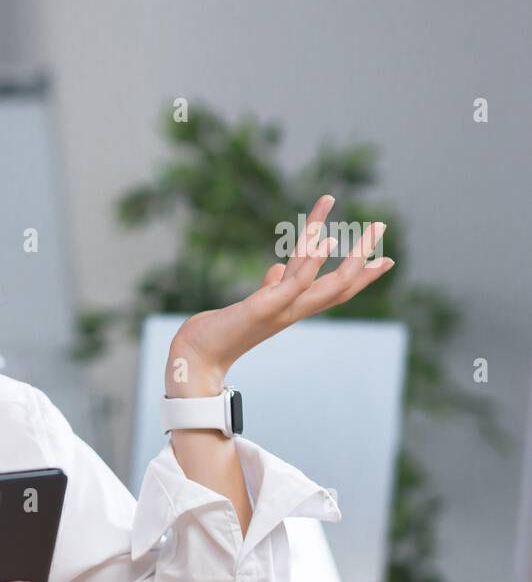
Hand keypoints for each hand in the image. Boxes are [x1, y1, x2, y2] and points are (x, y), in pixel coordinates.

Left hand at [165, 194, 394, 396]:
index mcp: (291, 309)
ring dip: (352, 255)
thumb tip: (280, 268)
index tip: (385, 259)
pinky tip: (325, 240)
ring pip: (329, 283)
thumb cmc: (220, 331)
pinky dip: (313, 262)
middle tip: (381, 226)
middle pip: (340, 285)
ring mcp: (282, 310)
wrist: (195, 355)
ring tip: (370, 226)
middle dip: (364, 258)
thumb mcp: (250, 304)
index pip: (333, 290)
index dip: (359, 275)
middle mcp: (293, 311)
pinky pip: (295, 283)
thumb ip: (270, 286)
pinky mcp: (263, 307)